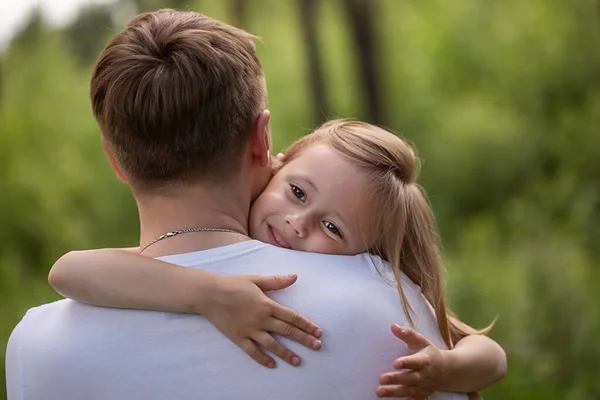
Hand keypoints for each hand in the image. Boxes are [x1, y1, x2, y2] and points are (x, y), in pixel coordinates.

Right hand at [203, 273, 322, 368]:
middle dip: (303, 339)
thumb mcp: (256, 280)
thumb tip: (295, 276)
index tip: (318, 332)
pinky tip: (272, 365)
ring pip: (272, 344)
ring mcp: (250, 330)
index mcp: (267, 304)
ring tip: (298, 361)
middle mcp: (261, 319)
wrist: (210, 294)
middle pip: (286, 331)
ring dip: (286, 353)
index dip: (306, 324)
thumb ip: (277, 281)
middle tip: (317, 347)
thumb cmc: (234, 285)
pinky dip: (262, 358)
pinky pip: (252, 351)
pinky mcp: (238, 337)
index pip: (292, 316)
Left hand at [376, 324, 446, 398]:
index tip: (395, 363)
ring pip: (409, 390)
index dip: (406, 362)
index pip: (415, 361)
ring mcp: (423, 386)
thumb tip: (393, 326)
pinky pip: (414, 399)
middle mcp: (424, 374)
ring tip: (380, 391)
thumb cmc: (428, 352)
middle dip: (396, 379)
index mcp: (425, 360)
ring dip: (394, 392)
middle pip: (410, 378)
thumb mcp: (420, 340)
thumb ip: (407, 333)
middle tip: (381, 379)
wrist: (446, 369)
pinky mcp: (422, 394)